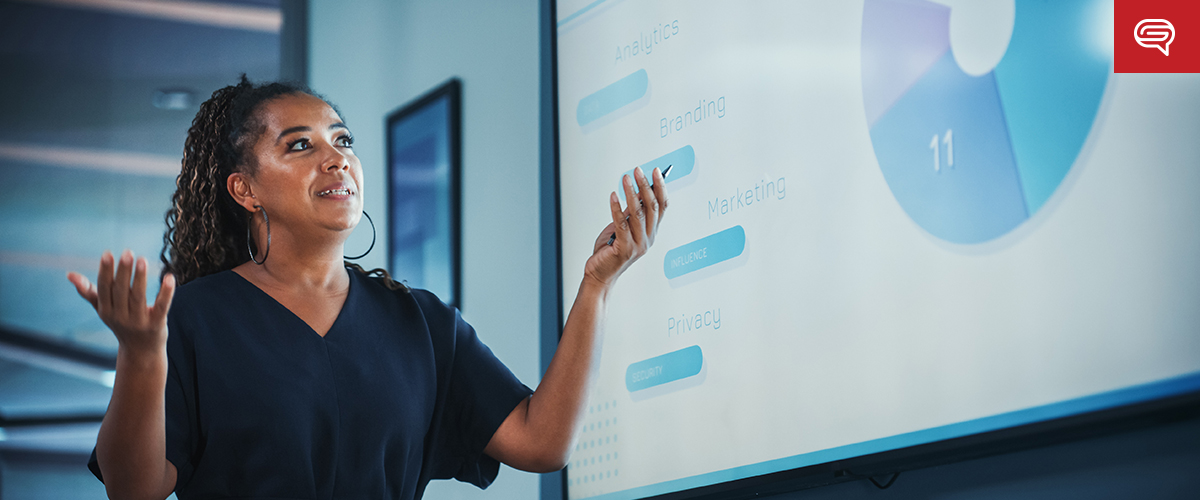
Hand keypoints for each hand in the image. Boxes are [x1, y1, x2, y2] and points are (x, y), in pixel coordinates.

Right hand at [67, 250, 175, 354]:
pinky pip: (162, 307)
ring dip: (140, 278)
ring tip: (142, 260)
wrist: (141, 351)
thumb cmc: (121, 323)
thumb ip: (89, 292)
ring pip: (139, 297)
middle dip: (123, 271)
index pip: (104, 288)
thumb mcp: (104, 309)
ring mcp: (138, 322)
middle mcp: (120, 316)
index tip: (108, 253)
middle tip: (128, 252)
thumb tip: (69, 274)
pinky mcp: (156, 324)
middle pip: (121, 291)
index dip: (105, 271)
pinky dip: (166, 293)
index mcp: (106, 310)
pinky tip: (170, 278)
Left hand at [584, 166, 668, 288]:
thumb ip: (631, 212)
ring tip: (626, 179)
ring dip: (631, 192)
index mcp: (651, 232)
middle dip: (646, 186)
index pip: (662, 206)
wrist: (600, 274)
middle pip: (652, 207)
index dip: (660, 188)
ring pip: (638, 213)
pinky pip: (621, 223)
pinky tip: (613, 196)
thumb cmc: (610, 251)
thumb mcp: (623, 227)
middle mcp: (648, 238)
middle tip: (638, 171)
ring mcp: (638, 244)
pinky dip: (616, 208)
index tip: (656, 171)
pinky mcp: (624, 248)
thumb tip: (637, 191)